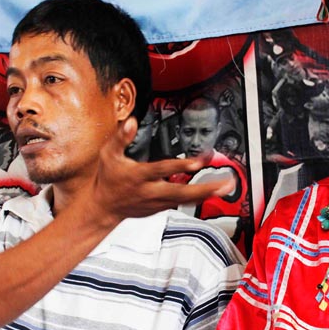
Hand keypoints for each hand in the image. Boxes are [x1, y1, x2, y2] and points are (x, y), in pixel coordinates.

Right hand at [82, 117, 233, 228]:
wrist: (104, 207)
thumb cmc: (108, 179)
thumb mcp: (108, 155)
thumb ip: (120, 137)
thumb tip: (132, 122)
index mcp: (139, 176)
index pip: (162, 170)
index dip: (180, 167)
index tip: (197, 163)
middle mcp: (151, 191)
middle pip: (181, 192)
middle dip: (203, 189)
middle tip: (222, 184)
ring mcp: (157, 202)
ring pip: (185, 199)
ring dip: (206, 193)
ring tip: (225, 187)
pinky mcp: (160, 207)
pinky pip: (182, 202)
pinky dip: (197, 198)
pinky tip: (211, 193)